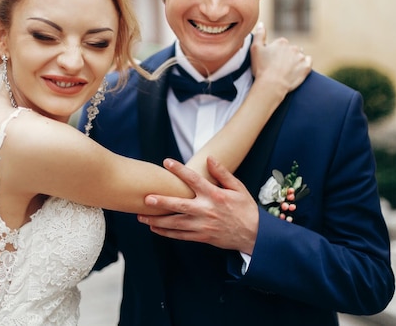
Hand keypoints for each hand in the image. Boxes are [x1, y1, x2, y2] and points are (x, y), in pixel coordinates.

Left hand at [137, 157, 258, 254]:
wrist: (254, 235)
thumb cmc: (245, 209)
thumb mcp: (238, 188)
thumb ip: (222, 173)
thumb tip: (210, 159)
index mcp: (215, 195)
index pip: (194, 180)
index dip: (179, 170)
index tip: (166, 162)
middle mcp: (206, 210)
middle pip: (179, 206)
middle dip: (161, 202)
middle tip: (146, 198)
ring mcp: (202, 225)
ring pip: (176, 224)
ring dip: (158, 221)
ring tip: (141, 217)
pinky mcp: (202, 237)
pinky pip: (180, 235)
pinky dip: (166, 233)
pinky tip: (154, 229)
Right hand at [250, 22, 311, 92]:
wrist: (271, 85)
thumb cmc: (261, 68)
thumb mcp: (255, 49)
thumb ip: (259, 34)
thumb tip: (262, 23)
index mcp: (281, 42)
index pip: (280, 45)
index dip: (275, 54)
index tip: (270, 62)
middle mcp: (293, 47)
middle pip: (291, 50)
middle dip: (286, 56)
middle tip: (278, 67)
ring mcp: (301, 57)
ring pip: (300, 55)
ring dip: (295, 60)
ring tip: (287, 70)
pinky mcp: (307, 67)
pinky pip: (309, 62)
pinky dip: (305, 64)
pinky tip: (298, 70)